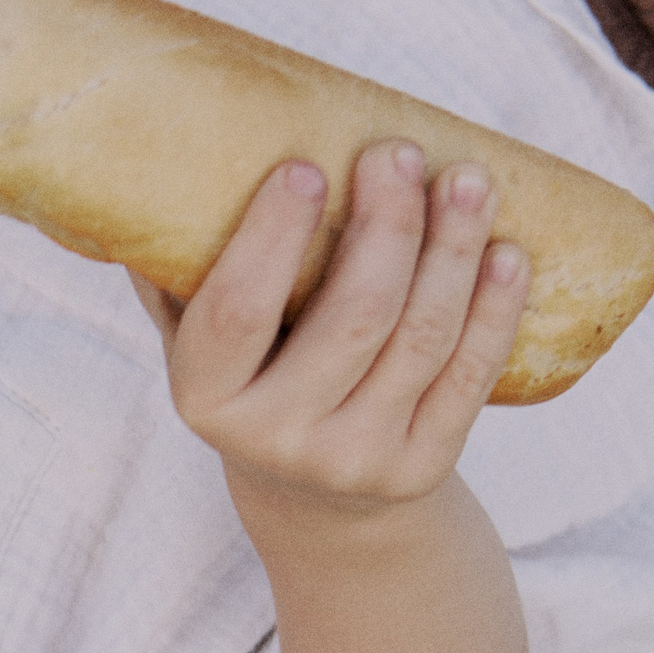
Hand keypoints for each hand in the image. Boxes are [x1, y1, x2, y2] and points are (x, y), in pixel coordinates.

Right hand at [130, 140, 529, 514]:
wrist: (314, 499)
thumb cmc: (254, 380)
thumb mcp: (201, 341)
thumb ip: (181, 275)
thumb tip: (146, 176)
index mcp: (207, 397)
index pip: (237, 312)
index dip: (272, 237)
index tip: (305, 165)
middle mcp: (275, 439)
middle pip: (355, 317)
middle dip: (389, 224)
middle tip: (399, 153)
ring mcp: (353, 460)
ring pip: (422, 338)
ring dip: (455, 249)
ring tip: (468, 179)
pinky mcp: (419, 468)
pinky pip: (469, 377)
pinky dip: (496, 308)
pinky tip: (507, 253)